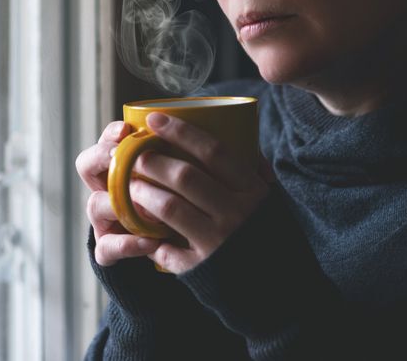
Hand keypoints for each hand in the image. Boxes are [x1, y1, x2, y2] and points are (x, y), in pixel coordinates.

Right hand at [76, 121, 162, 266]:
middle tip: (117, 155)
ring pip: (95, 205)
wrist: (167, 251)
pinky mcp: (107, 249)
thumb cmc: (173, 206)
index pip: (105, 142)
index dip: (110, 134)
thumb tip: (184, 141)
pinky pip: (108, 246)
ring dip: (119, 203)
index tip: (126, 130)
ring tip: (148, 205)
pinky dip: (129, 244)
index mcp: (118, 169)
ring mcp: (102, 220)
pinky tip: (151, 241)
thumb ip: (172, 162)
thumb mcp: (173, 181)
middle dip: (100, 156)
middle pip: (86, 166)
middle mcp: (104, 190)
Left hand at [130, 112, 273, 273]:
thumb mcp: (267, 199)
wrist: (278, 287)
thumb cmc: (264, 233)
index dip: (181, 132)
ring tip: (128, 184)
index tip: (154, 119)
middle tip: (133, 154)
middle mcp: (236, 214)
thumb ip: (251, 169)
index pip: (214, 151)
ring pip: (168, 207)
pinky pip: (165, 248)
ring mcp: (217, 242)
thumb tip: (235, 131)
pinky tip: (140, 228)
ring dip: (142, 192)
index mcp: (252, 191)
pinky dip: (150, 237)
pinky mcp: (200, 268)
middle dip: (152, 160)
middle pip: (184, 176)